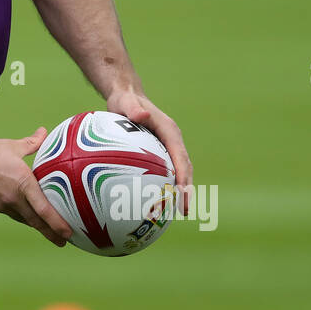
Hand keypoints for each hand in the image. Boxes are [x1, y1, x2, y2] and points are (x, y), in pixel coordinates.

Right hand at [0, 128, 72, 245]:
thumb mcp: (11, 146)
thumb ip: (31, 143)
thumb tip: (43, 132)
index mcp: (23, 184)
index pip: (44, 210)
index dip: (57, 224)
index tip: (68, 234)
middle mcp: (13, 199)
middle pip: (36, 222)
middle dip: (51, 233)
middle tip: (64, 242)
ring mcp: (0, 205)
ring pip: (23, 218)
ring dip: (35, 225)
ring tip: (47, 230)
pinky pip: (9, 212)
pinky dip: (19, 214)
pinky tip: (23, 212)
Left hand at [106, 89, 192, 213]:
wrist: (125, 96)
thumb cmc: (124, 100)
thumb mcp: (126, 102)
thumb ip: (133, 108)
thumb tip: (141, 115)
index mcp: (170, 132)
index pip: (180, 156)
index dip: (183, 175)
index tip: (182, 192)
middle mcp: (172, 141)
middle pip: (184, 168)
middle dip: (186, 189)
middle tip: (183, 210)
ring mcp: (167, 148)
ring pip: (178, 172)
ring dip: (179, 191)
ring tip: (175, 213)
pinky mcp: (159, 153)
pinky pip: (164, 172)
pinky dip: (165, 186)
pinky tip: (154, 202)